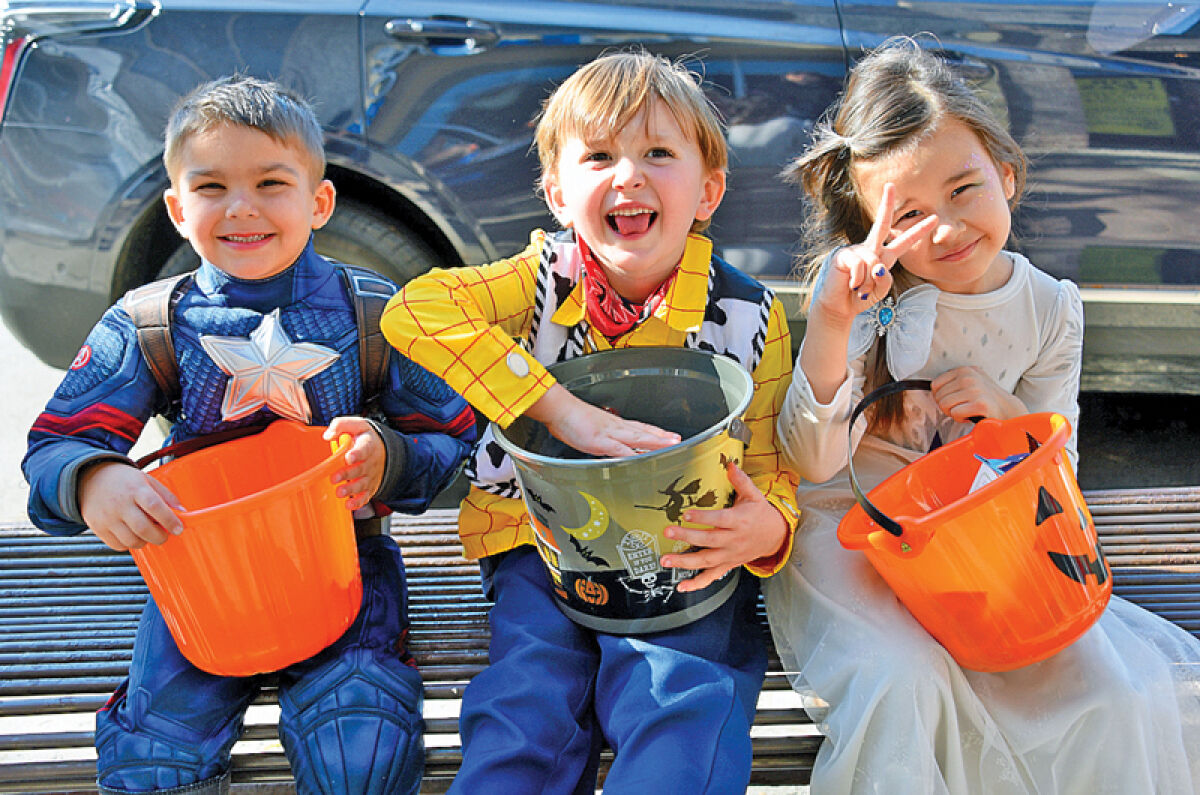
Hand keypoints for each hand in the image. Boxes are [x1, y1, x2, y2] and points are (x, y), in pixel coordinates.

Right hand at [79, 461, 184, 550]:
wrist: (91, 478)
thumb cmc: (123, 480)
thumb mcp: (146, 480)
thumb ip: (165, 495)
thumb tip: (182, 512)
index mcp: (135, 488)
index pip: (154, 506)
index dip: (169, 520)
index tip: (178, 528)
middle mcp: (120, 504)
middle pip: (143, 528)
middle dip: (160, 537)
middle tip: (165, 534)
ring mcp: (107, 517)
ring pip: (132, 540)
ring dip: (146, 542)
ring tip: (148, 533)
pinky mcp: (98, 528)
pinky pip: (118, 545)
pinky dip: (130, 544)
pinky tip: (133, 534)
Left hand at [325, 417, 385, 511]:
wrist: (384, 450)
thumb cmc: (365, 438)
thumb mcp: (357, 425)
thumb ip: (341, 425)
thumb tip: (327, 435)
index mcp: (368, 444)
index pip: (365, 448)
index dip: (357, 453)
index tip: (349, 457)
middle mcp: (371, 462)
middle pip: (361, 469)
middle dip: (347, 474)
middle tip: (334, 478)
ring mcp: (371, 476)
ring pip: (362, 484)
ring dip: (351, 490)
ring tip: (339, 492)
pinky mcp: (370, 487)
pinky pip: (366, 496)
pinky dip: (358, 502)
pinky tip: (349, 505)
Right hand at [527, 384, 679, 457]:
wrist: (557, 408)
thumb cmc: (569, 418)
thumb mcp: (590, 429)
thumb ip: (601, 438)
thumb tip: (608, 444)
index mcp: (613, 425)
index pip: (639, 428)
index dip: (655, 433)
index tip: (669, 436)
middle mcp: (615, 427)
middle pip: (643, 432)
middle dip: (662, 437)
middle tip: (679, 440)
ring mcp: (609, 433)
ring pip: (637, 437)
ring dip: (655, 441)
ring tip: (671, 444)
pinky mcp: (599, 441)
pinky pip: (618, 449)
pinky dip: (631, 454)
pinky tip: (642, 457)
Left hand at [660, 462, 786, 591]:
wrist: (776, 537)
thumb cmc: (761, 514)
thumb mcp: (754, 495)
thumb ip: (741, 481)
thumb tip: (730, 464)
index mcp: (739, 521)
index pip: (720, 520)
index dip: (704, 518)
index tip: (687, 514)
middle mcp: (734, 540)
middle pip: (709, 540)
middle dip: (687, 537)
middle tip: (668, 532)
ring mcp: (730, 556)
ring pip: (706, 561)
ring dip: (685, 562)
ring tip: (666, 560)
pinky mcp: (728, 565)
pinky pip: (711, 577)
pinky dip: (697, 584)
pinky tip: (681, 586)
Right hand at [811, 182, 938, 324]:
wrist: (838, 307)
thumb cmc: (859, 298)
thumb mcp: (880, 290)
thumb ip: (885, 278)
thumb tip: (877, 265)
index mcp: (883, 256)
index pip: (904, 241)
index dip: (919, 230)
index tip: (934, 218)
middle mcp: (870, 249)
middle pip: (882, 224)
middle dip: (886, 204)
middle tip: (891, 185)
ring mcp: (856, 250)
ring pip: (874, 262)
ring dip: (868, 283)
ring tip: (859, 290)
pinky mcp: (842, 256)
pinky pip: (860, 266)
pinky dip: (858, 281)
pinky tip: (851, 285)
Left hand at [930, 366, 1027, 422]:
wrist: (1008, 409)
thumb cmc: (985, 398)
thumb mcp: (970, 382)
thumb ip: (953, 381)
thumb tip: (931, 388)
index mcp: (965, 370)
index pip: (935, 385)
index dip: (941, 396)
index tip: (953, 400)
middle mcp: (969, 376)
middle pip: (939, 397)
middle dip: (947, 406)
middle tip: (962, 407)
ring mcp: (975, 389)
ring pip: (945, 405)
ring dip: (954, 413)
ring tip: (967, 410)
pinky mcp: (980, 403)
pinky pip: (955, 414)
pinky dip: (961, 418)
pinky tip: (972, 415)